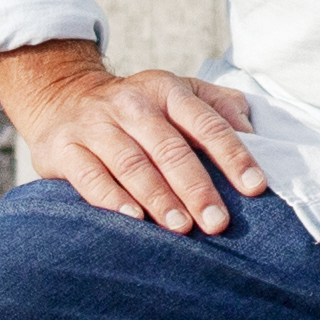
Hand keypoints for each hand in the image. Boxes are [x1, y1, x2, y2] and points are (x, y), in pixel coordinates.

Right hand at [0, 36, 270, 235]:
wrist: (64, 97)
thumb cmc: (140, 108)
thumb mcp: (181, 93)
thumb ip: (221, 108)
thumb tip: (253, 133)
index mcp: (167, 91)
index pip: (206, 123)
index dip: (233, 155)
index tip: (255, 187)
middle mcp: (131, 105)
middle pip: (169, 149)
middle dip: (196, 188)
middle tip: (218, 222)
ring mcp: (95, 125)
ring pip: (131, 164)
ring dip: (159, 198)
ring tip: (182, 228)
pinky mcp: (64, 148)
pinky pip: (89, 176)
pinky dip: (111, 199)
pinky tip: (133, 219)